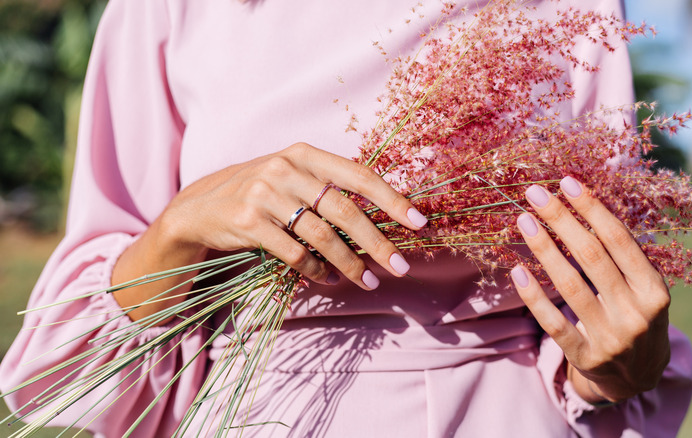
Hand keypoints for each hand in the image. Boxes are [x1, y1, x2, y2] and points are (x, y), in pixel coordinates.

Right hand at [113, 142, 427, 322]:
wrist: (200, 206)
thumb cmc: (260, 193)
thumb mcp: (291, 177)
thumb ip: (328, 188)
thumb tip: (381, 216)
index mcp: (304, 154)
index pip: (358, 175)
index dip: (391, 199)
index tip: (419, 221)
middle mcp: (286, 168)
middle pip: (344, 210)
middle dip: (376, 242)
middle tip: (399, 266)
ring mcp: (265, 193)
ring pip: (321, 235)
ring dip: (349, 263)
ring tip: (368, 281)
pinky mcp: (248, 220)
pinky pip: (293, 253)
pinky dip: (315, 270)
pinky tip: (326, 279)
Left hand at [510, 176, 670, 402]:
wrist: (638, 377)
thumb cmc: (636, 316)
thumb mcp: (644, 288)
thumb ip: (622, 255)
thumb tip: (583, 203)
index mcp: (655, 290)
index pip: (619, 240)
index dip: (592, 209)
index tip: (566, 183)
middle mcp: (636, 314)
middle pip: (591, 256)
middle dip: (561, 219)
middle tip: (535, 193)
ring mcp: (611, 339)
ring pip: (570, 286)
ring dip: (544, 248)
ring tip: (524, 220)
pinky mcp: (586, 358)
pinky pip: (554, 323)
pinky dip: (534, 296)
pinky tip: (517, 270)